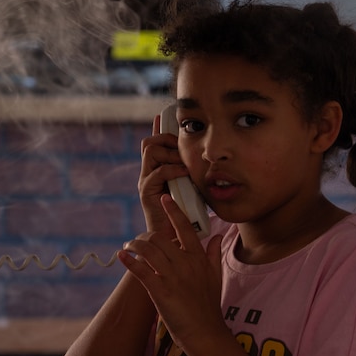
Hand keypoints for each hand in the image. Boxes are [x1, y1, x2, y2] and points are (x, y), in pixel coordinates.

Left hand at [118, 194, 226, 351]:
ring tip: (128, 247)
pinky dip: (129, 262)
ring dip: (134, 246)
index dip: (175, 212)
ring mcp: (172, 277)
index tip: (166, 198)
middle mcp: (185, 264)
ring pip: (148, 250)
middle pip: (161, 238)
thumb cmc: (209, 306)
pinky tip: (122, 256)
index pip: (186, 228)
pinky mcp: (160, 291)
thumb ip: (214, 254)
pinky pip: (140, 271)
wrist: (205, 332)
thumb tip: (217, 236)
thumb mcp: (216, 277)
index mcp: (198, 259)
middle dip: (145, 236)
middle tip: (137, 241)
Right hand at [138, 113, 190, 234]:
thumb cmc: (187, 216)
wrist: (175, 240)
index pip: (156, 142)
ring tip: (185, 165)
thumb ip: (195, 173)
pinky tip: (184, 175)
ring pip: (151, 151)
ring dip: (171, 154)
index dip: (160, 127)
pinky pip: (156, 172)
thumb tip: (209, 158)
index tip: (166, 115)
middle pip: (150, 142)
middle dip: (168, 140)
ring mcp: (146, 181)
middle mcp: (149, 172)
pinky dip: (172, 170)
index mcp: (158, 169)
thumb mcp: (194, 188)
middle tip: (184, 150)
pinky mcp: (146, 192)